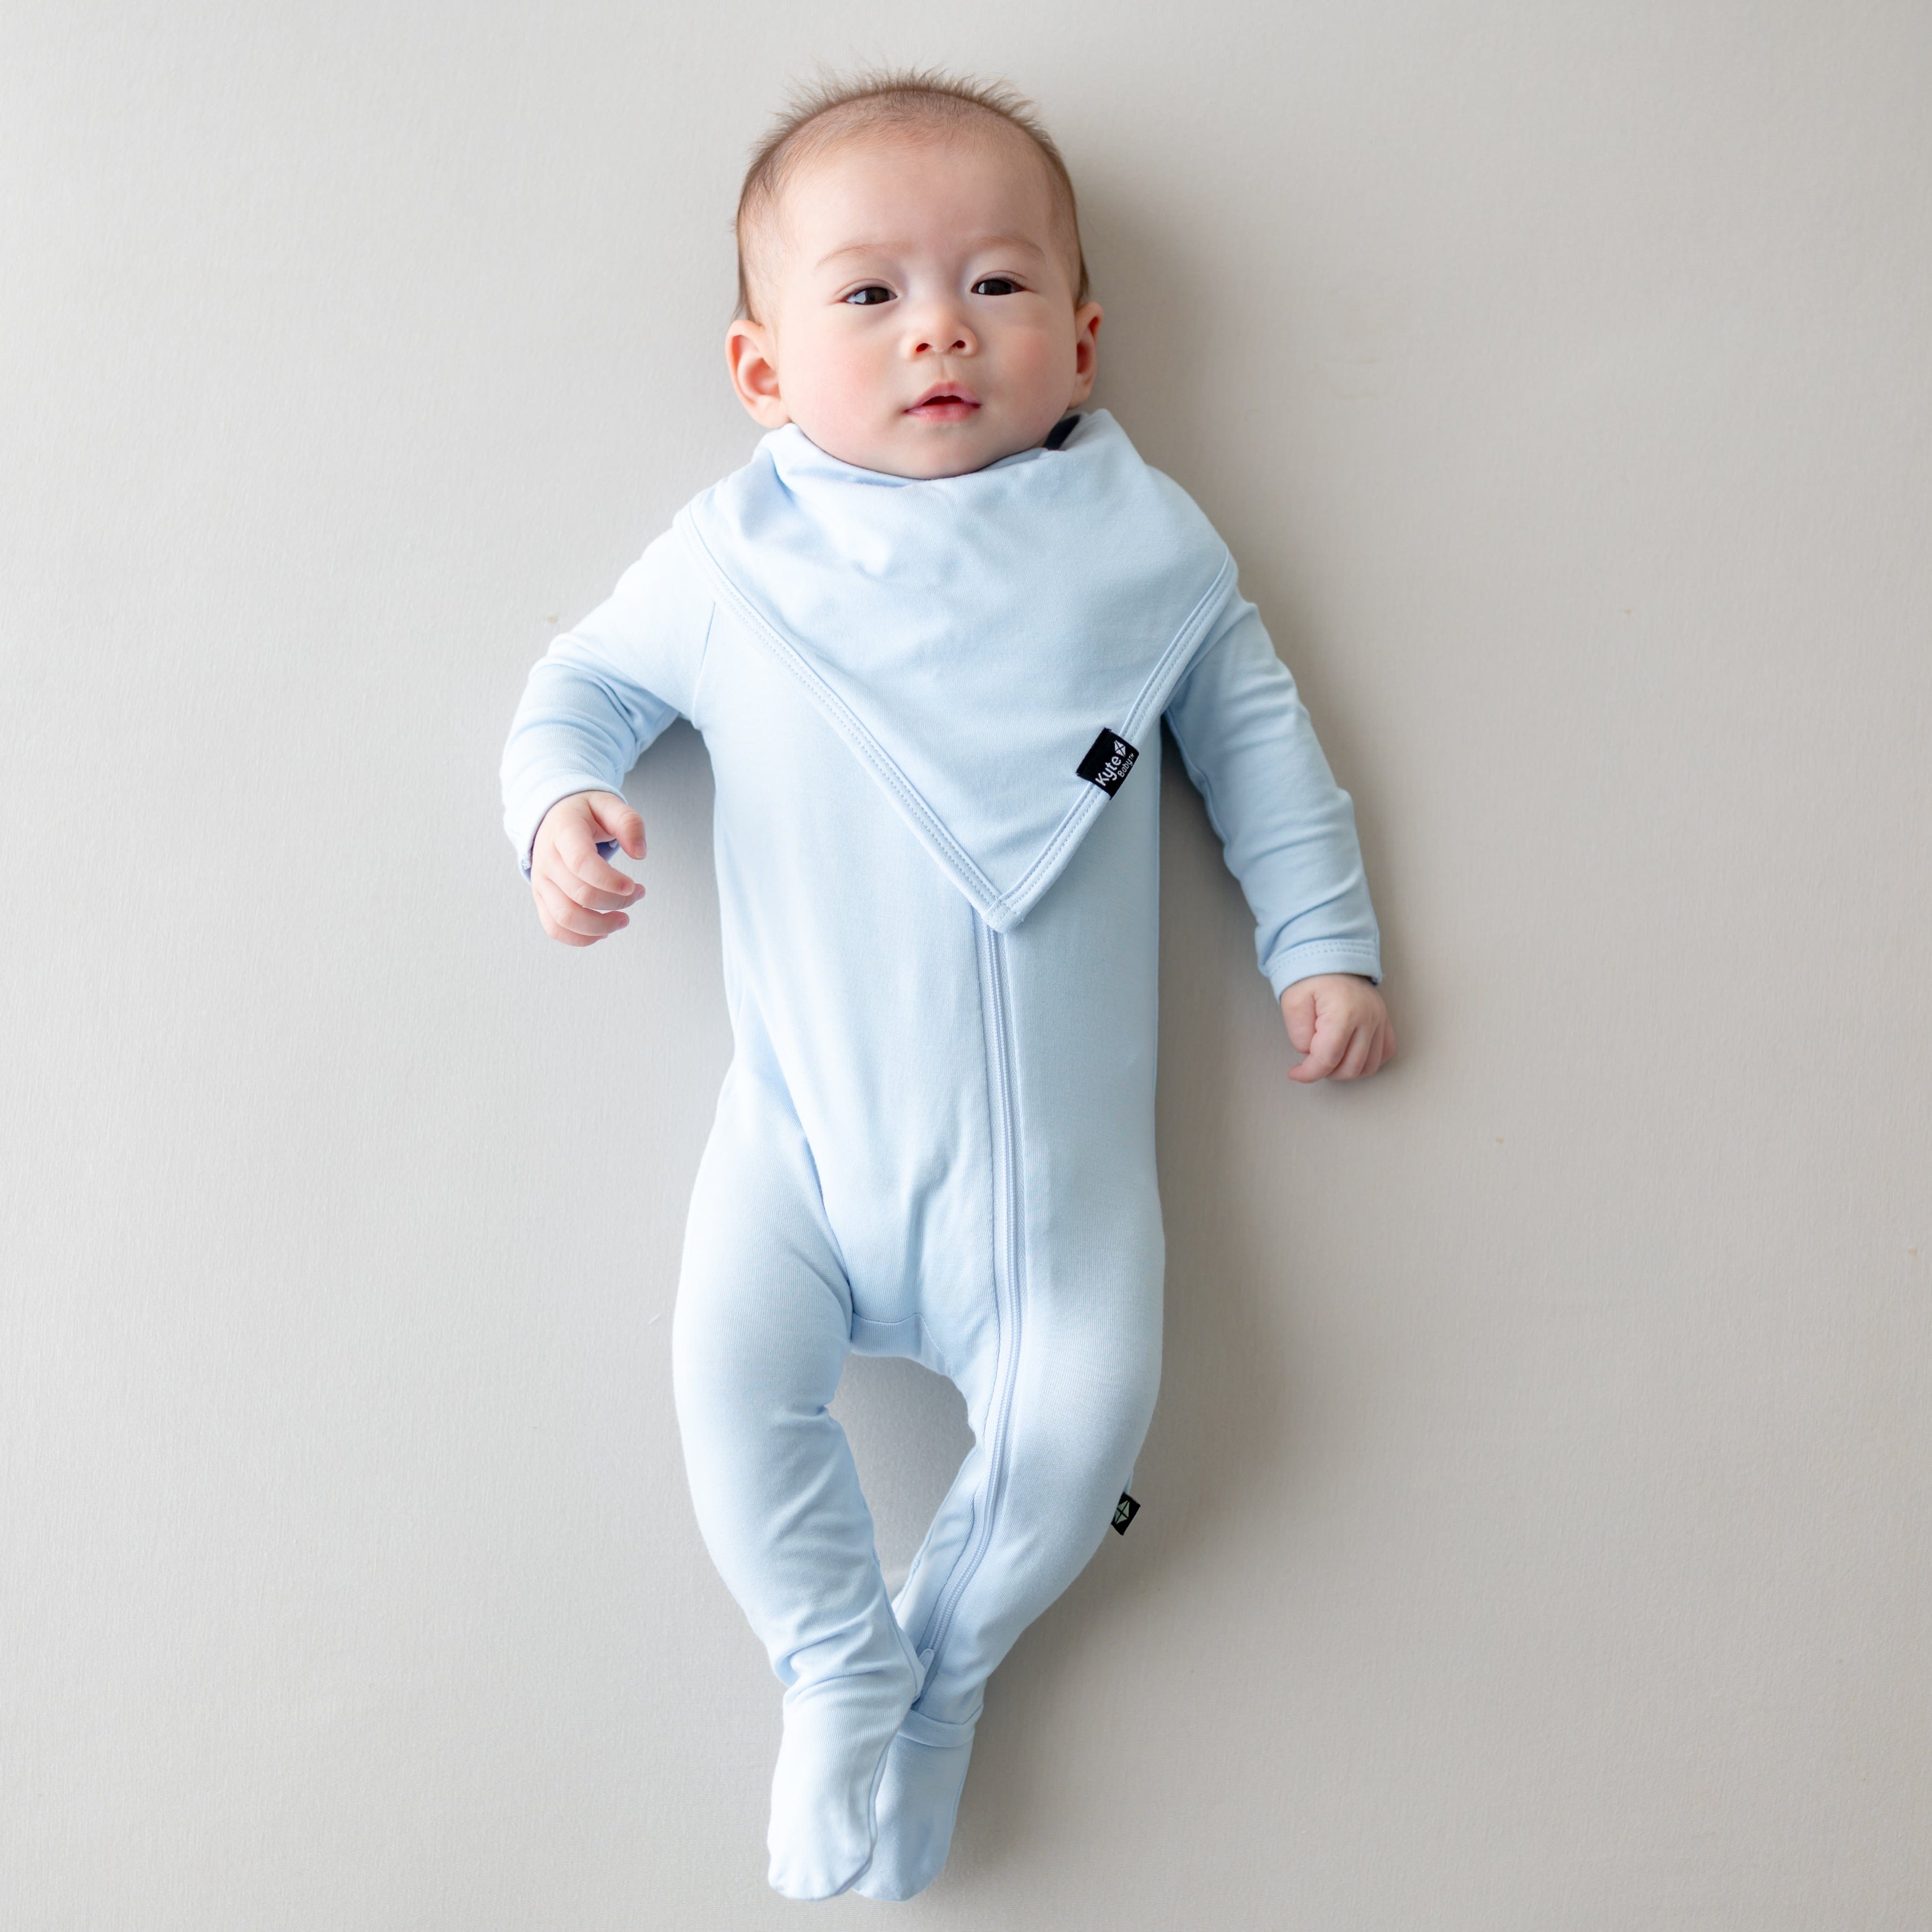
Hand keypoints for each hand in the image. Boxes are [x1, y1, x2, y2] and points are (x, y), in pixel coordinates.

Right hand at [529, 790, 644, 945]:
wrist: (553, 818)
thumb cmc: (585, 813)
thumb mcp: (608, 804)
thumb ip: (628, 823)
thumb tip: (640, 854)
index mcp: (563, 832)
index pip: (581, 862)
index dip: (609, 880)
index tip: (633, 886)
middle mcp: (547, 859)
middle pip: (580, 894)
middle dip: (616, 902)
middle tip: (638, 893)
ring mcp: (541, 882)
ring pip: (566, 917)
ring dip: (601, 926)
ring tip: (624, 919)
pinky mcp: (542, 899)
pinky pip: (555, 928)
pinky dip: (581, 938)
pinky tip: (604, 931)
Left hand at [1281, 973, 1394, 1082]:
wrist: (1331, 956)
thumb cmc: (1312, 976)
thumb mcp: (1292, 1002)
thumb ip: (1299, 1035)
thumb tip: (1311, 1055)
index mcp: (1344, 1012)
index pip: (1328, 1059)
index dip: (1309, 1073)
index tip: (1296, 1073)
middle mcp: (1368, 1018)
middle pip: (1350, 1067)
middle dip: (1325, 1071)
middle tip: (1310, 1061)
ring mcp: (1380, 1020)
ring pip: (1368, 1067)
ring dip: (1345, 1070)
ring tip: (1328, 1057)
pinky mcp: (1384, 1022)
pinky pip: (1384, 1054)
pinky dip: (1366, 1062)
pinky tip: (1348, 1055)